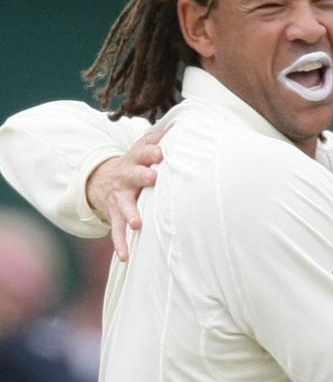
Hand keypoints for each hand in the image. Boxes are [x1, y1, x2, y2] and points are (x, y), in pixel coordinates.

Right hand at [86, 127, 165, 260]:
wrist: (102, 179)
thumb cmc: (134, 163)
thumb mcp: (142, 147)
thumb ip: (159, 138)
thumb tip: (181, 124)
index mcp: (135, 160)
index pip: (143, 153)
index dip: (151, 152)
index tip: (161, 153)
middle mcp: (126, 178)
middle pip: (133, 175)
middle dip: (141, 176)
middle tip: (152, 178)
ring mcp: (119, 198)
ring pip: (124, 206)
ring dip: (131, 214)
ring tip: (138, 224)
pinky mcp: (115, 216)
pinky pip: (117, 232)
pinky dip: (121, 245)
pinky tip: (126, 257)